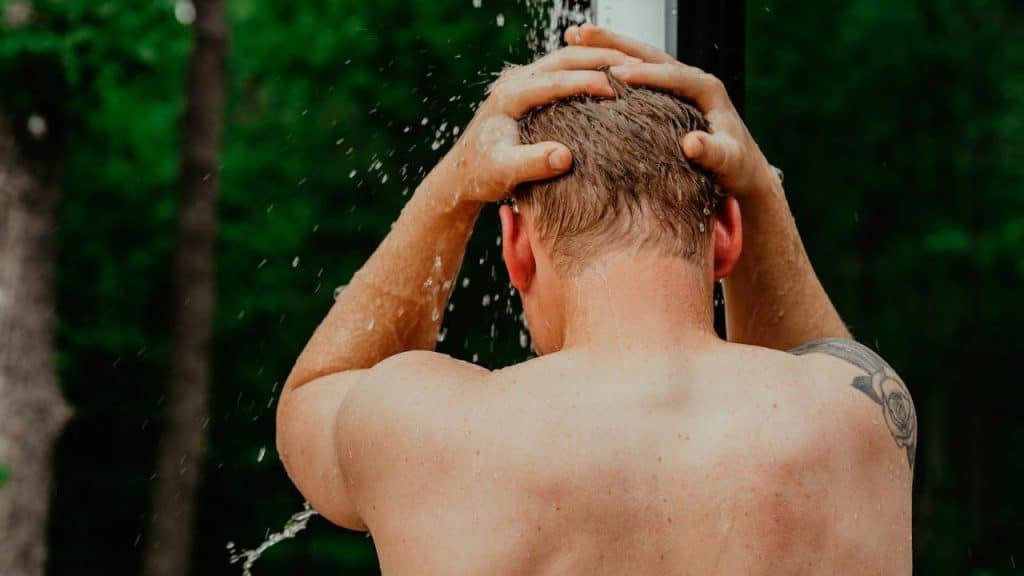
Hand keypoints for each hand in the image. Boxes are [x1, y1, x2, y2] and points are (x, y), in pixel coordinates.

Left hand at [438, 46, 639, 203]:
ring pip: (566, 59)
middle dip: (600, 59)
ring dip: (598, 60)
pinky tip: (613, 79)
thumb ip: (533, 163)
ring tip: (631, 67)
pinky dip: (589, 70)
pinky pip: (564, 71)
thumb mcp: (505, 173)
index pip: (554, 80)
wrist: (463, 174)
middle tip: (634, 65)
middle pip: (564, 59)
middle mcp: (515, 82)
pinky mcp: (530, 90)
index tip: (615, 90)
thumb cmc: (481, 174)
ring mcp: (522, 82)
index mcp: (509, 96)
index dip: (586, 82)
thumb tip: (565, 156)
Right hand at [565, 23, 777, 197]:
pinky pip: (635, 71)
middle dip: (614, 43)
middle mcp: (692, 78)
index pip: (671, 74)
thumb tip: (692, 144)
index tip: (616, 73)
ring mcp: (678, 82)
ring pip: (638, 56)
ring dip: (605, 46)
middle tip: (582, 33)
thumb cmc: (736, 167)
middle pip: (649, 53)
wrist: (742, 168)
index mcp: (707, 89)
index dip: (644, 74)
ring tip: (574, 35)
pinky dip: (610, 62)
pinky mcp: (667, 91)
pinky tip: (584, 60)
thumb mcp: (727, 163)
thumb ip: (712, 153)